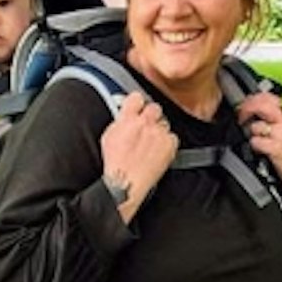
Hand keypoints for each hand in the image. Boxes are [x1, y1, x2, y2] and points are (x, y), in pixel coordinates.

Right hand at [100, 92, 176, 218]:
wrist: (126, 183)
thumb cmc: (115, 164)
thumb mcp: (108, 137)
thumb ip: (119, 122)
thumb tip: (124, 116)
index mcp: (127, 119)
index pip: (136, 97)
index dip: (138, 103)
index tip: (138, 107)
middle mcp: (145, 123)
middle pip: (154, 107)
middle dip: (151, 116)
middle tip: (147, 126)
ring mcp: (159, 134)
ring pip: (164, 123)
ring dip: (159, 130)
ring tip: (151, 143)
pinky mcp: (169, 146)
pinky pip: (172, 137)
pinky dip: (167, 143)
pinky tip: (159, 150)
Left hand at [236, 94, 281, 192]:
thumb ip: (279, 116)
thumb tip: (258, 108)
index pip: (269, 97)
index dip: (252, 99)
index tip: (245, 104)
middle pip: (261, 105)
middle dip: (246, 109)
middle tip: (241, 117)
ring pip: (256, 126)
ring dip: (252, 133)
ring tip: (259, 139)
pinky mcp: (276, 149)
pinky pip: (256, 142)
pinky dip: (255, 146)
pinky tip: (261, 149)